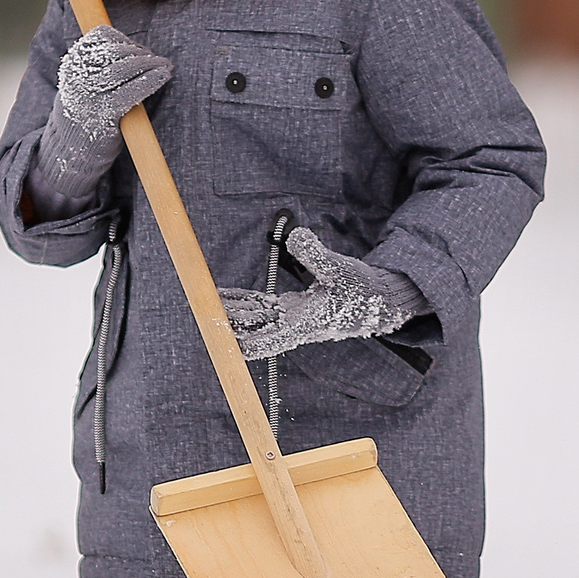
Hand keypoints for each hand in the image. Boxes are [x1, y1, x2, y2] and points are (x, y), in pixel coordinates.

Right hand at [54, 25, 171, 140]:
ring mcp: (88, 95)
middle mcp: (77, 76)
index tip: (138, 48)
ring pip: (124, 67)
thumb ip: (98, 65)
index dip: (124, 39)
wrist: (68, 151)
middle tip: (158, 59)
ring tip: (165, 66)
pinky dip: (151, 80)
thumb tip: (136, 49)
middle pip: (115, 50)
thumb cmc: (83, 113)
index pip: (101, 35)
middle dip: (141, 52)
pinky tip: (163, 75)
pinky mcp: (103, 114)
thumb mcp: (81, 83)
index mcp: (71, 63)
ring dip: (150, 63)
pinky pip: (131, 91)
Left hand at [220, 228, 429, 361]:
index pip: (265, 342)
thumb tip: (296, 235)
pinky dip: (243, 302)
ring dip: (230, 311)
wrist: (378, 301)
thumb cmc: (362, 289)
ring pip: (253, 318)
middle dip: (226, 323)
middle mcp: (293, 326)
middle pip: (251, 329)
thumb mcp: (341, 269)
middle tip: (200, 309)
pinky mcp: (291, 309)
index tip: (219, 334)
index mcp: (303, 323)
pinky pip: (260, 308)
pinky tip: (224, 296)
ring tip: (203, 301)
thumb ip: (317, 254)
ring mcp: (290, 318)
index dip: (240, 342)